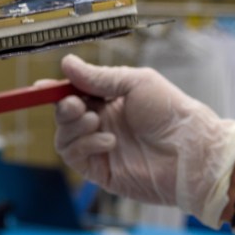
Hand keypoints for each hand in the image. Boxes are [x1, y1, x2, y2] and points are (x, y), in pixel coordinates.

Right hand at [53, 55, 234, 224]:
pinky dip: (85, 145)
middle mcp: (102, 123)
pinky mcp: (101, 171)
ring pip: (64, 137)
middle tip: (76, 104)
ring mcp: (100, 148)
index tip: (43, 87)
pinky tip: (107, 140)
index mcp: (111, 100)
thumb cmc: (172, 113)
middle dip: (64, 107)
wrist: (191, 151)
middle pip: (64, 115)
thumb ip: (99, 77)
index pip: (74, 93)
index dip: (57, 90)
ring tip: (94, 121)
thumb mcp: (136, 83)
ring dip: (73, 126)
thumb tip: (66, 64)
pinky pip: (75, 157)